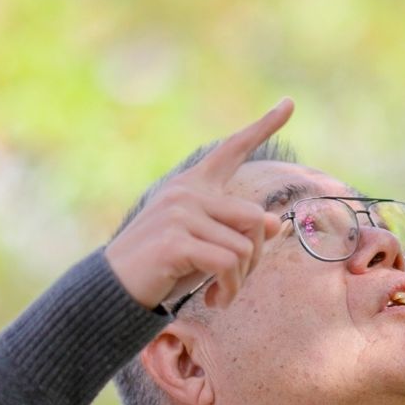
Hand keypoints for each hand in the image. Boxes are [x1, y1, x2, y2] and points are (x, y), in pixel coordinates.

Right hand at [105, 98, 293, 310]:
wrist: (115, 287)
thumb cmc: (163, 266)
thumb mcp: (205, 245)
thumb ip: (235, 231)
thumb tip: (274, 224)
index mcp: (193, 186)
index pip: (232, 150)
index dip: (262, 127)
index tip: (289, 104)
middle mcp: (187, 192)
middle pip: (253, 219)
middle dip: (254, 259)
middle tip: (235, 283)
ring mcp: (179, 214)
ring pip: (244, 248)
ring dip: (239, 281)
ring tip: (221, 295)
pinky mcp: (176, 241)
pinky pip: (228, 265)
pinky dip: (229, 290)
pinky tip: (214, 301)